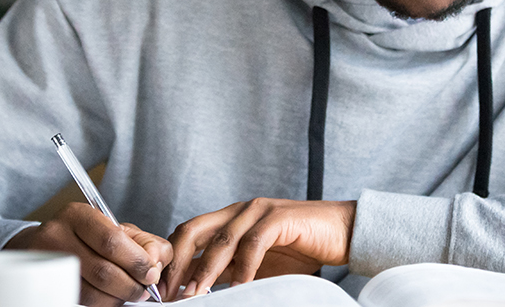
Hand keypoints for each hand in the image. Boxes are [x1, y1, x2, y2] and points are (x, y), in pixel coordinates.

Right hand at [5, 202, 171, 305]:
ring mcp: (50, 263)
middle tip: (144, 289)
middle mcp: (57, 236)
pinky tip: (111, 295)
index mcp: (78, 215)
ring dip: (119, 297)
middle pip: (102, 270)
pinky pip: (84, 301)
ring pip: (92, 292)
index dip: (136, 261)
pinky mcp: (49, 284)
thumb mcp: (119, 229)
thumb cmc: (91, 237)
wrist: (49, 246)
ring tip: (129, 292)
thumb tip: (156, 263)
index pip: (112, 241)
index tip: (151, 273)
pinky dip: (105, 302)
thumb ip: (145, 242)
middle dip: (131, 284)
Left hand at [162, 198, 355, 299]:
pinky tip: (238, 287)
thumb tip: (196, 289)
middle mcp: (240, 210)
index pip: (188, 234)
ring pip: (221, 239)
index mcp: (230, 218)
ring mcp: (259, 211)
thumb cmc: (301, 249)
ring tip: (194, 294)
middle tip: (169, 293)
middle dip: (178, 263)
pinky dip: (243, 267)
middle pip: (194, 230)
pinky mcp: (280, 218)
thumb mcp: (256, 263)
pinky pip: (254, 243)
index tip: (161, 290)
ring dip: (205, 270)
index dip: (171, 260)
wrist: (343, 233)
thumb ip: (229, 270)